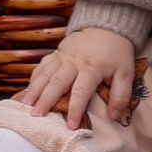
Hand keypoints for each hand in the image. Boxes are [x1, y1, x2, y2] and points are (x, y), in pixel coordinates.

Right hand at [20, 27, 136, 127]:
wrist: (107, 25)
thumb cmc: (116, 52)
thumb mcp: (126, 72)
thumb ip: (121, 95)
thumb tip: (114, 115)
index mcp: (91, 69)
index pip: (81, 92)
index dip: (75, 110)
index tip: (70, 126)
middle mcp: (73, 63)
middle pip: (57, 83)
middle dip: (46, 100)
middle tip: (36, 116)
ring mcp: (62, 56)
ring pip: (45, 74)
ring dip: (34, 90)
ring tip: (25, 105)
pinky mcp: (57, 52)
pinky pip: (42, 65)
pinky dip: (33, 77)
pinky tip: (27, 89)